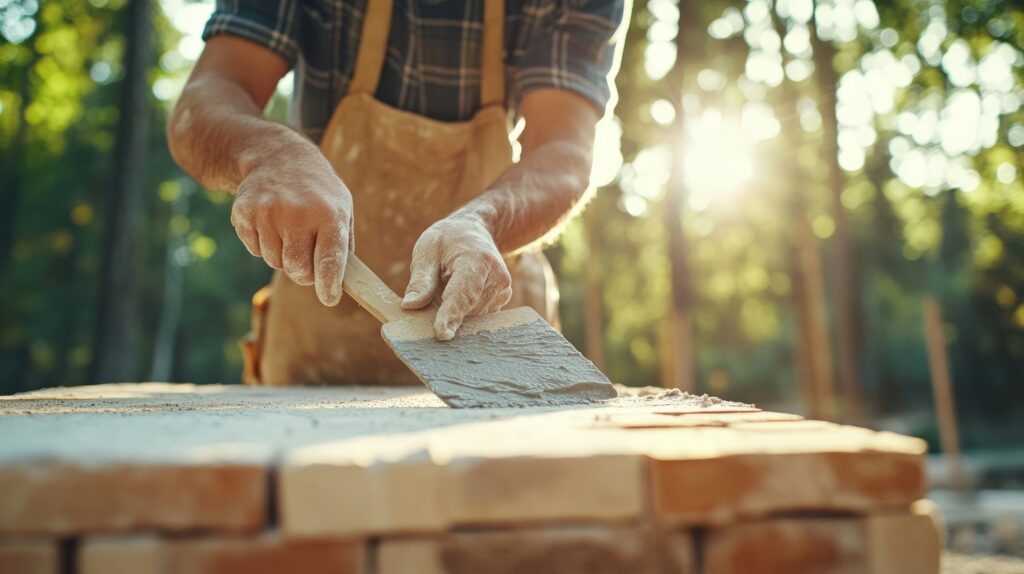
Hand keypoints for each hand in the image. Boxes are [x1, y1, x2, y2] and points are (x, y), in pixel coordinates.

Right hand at [230, 148, 353, 305]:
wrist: (278, 156)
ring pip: (275, 262)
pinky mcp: (245, 213)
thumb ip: (343, 245)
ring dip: (283, 255)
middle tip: (306, 259)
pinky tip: (270, 221)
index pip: (329, 260)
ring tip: (288, 229)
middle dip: (304, 272)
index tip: (329, 298)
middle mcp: (298, 213)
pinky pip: (255, 250)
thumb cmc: (317, 191)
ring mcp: (268, 212)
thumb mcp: (341, 207)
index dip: (328, 284)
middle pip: (298, 269)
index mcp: (329, 213)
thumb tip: (340, 283)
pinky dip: (264, 244)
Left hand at [402, 214, 512, 340]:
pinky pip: (477, 316)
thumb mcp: (427, 250)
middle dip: (446, 312)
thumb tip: (410, 306)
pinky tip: (457, 292)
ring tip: (448, 283)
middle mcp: (497, 277)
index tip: (441, 334)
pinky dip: (463, 311)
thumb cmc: (447, 240)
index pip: (463, 293)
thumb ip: (420, 279)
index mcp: (478, 260)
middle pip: (467, 309)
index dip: (451, 314)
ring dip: (455, 311)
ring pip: (472, 317)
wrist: (474, 231)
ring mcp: (502, 290)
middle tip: (432, 293)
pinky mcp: (501, 300)